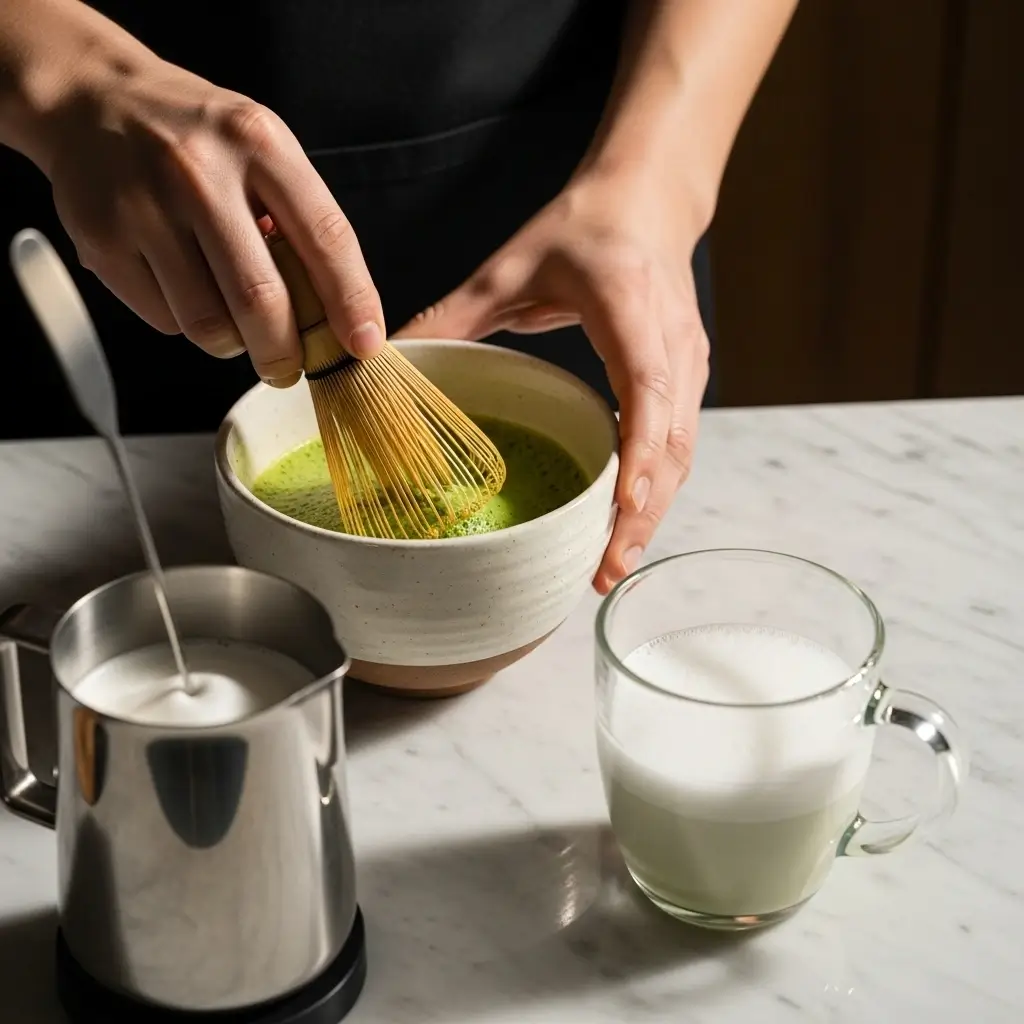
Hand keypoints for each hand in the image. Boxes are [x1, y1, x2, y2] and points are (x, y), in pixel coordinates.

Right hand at [37, 37, 384, 382]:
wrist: (88, 98)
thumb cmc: (195, 139)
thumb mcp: (260, 150)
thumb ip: (299, 221)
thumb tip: (338, 316)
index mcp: (258, 143)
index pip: (326, 238)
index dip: (352, 302)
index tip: (363, 345)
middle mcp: (200, 171)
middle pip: (262, 300)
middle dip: (285, 352)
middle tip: (289, 367)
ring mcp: (144, 206)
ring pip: (209, 324)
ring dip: (232, 342)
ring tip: (230, 319)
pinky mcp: (102, 241)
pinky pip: (164, 320)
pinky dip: (183, 321)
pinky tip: (179, 285)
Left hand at [394, 169, 709, 593]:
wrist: (645, 202)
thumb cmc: (580, 229)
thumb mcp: (508, 266)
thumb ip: (449, 313)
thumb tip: (384, 358)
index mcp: (628, 304)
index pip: (647, 384)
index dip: (640, 448)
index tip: (624, 503)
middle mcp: (673, 340)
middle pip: (673, 439)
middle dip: (643, 510)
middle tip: (605, 569)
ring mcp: (690, 363)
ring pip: (683, 452)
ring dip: (652, 512)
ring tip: (611, 565)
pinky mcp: (690, 379)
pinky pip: (680, 445)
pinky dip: (655, 489)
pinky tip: (623, 525)